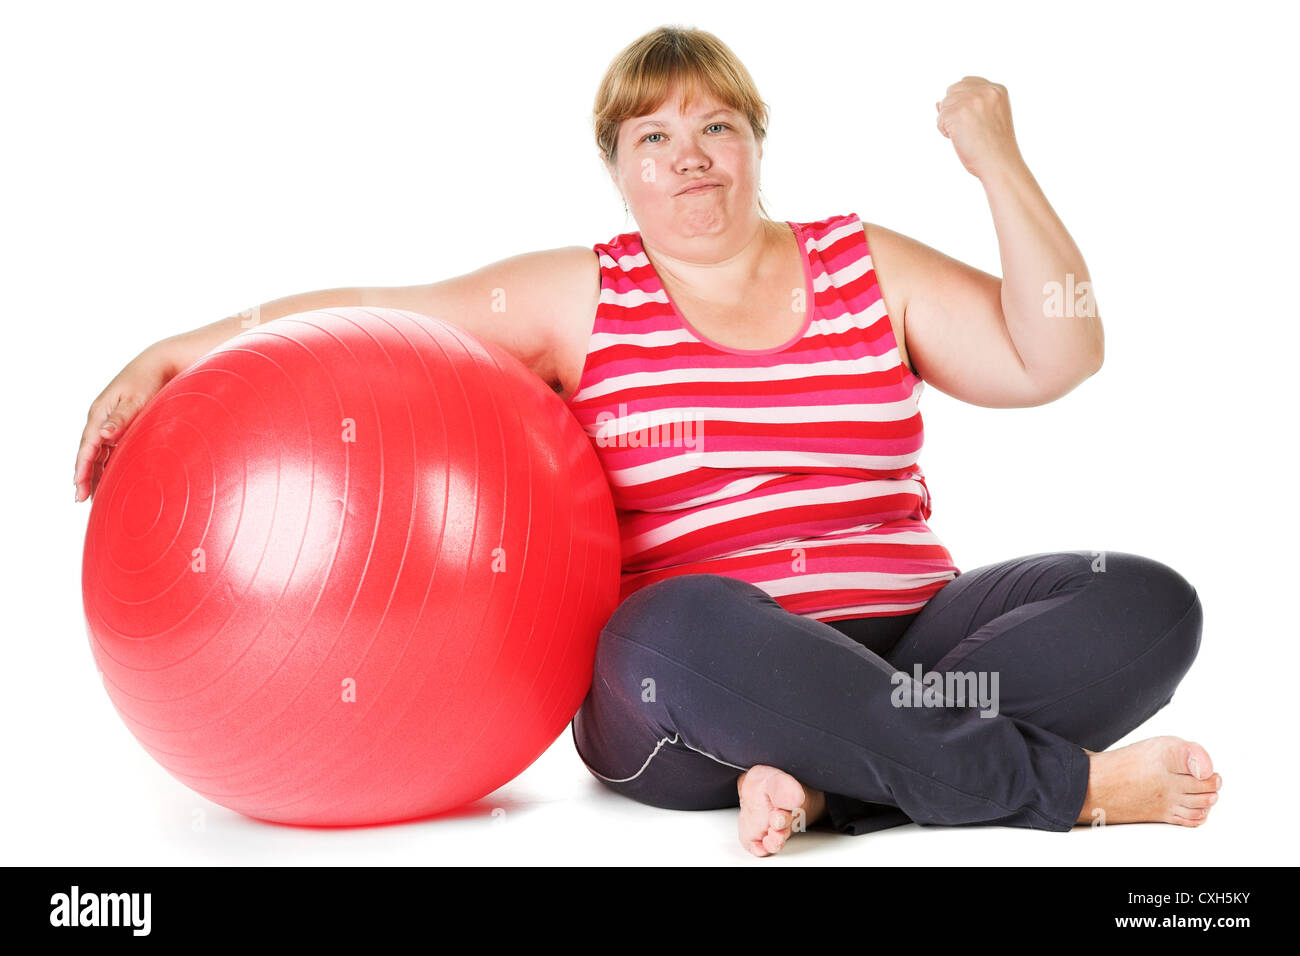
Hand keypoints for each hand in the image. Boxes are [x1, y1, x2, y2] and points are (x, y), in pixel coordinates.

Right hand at [74, 345, 174, 502]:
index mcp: (100, 413)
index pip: (87, 446)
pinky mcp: (122, 424)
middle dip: (85, 475)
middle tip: (82, 499)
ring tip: (94, 494)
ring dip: (95, 472)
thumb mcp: (136, 399)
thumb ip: (121, 418)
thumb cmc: (148, 380)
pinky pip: (111, 448)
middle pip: (89, 452)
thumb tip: (103, 435)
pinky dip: (108, 463)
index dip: (82, 468)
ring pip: (99, 452)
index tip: (79, 487)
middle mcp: (102, 419)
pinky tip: (111, 477)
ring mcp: (111, 422)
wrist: (159, 365)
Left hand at [935, 76, 1021, 179]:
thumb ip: (968, 105)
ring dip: (949, 122)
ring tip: (967, 135)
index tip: (970, 119)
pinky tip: (961, 139)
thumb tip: (937, 103)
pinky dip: (945, 132)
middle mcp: (985, 90)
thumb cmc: (995, 148)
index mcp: (997, 90)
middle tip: (968, 129)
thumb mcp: (989, 119)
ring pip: (944, 105)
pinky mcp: (957, 112)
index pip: (967, 82)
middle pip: (952, 91)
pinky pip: (940, 119)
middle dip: (953, 110)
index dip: (962, 101)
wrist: (1000, 163)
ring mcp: (971, 100)